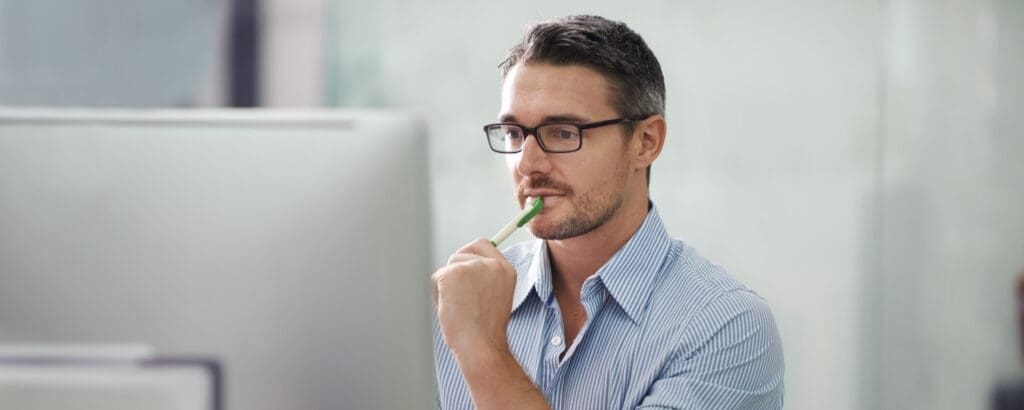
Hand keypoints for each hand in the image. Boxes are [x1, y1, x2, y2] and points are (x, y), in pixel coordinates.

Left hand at [431, 238, 516, 354]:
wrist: (481, 344)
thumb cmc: (485, 330)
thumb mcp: (496, 297)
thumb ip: (485, 278)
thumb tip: (464, 269)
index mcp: (505, 269)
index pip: (483, 245)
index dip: (470, 254)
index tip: (464, 266)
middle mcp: (491, 264)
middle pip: (462, 252)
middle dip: (455, 270)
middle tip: (459, 295)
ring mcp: (472, 267)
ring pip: (448, 266)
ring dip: (447, 284)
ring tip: (457, 306)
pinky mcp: (453, 273)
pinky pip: (437, 277)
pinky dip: (438, 293)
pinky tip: (450, 308)